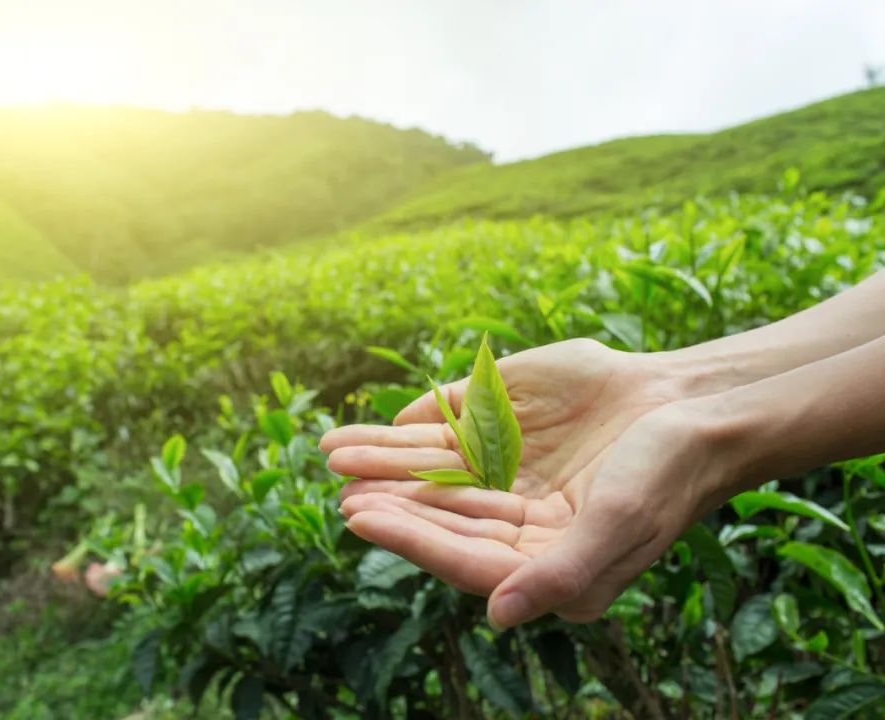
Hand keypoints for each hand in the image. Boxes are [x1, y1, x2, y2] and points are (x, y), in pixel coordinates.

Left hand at [320, 339, 730, 625]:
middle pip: (444, 517)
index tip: (360, 518)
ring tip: (335, 455)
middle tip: (339, 489)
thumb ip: (560, 574)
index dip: (411, 539)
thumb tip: (498, 616)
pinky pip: (459, 436)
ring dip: (390, 466)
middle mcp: (523, 526)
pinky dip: (419, 429)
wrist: (699, 410)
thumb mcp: (618, 524)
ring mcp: (517, 479)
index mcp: (546, 563)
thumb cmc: (666, 474)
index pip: (465, 557)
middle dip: (391, 503)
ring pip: (442, 475)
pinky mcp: (518, 437)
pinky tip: (383, 428)